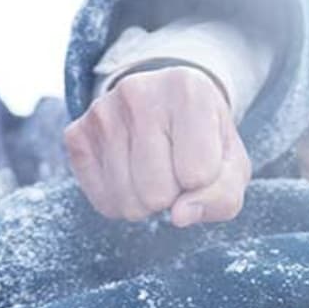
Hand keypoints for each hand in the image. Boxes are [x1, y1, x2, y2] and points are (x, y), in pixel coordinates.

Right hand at [63, 66, 250, 226]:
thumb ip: (223, 196)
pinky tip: (131, 171)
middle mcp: (138, 92)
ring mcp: (101, 111)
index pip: (197, 175)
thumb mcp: (232, 164)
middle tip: (175, 166)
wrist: (165, 106)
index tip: (202, 158)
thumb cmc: (206, 140)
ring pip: (129, 203)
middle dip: (173, 195)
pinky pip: (104, 203)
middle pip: (157, 193)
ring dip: (148, 202)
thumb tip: (179, 217)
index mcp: (189, 90)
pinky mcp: (76, 133)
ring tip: (154, 168)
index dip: (204, 182)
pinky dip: (122, 201)